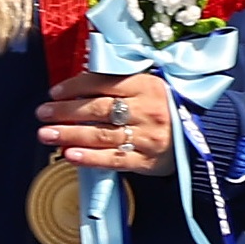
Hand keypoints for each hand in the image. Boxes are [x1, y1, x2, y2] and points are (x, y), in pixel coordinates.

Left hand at [36, 71, 173, 173]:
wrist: (202, 137)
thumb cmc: (167, 108)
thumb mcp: (151, 86)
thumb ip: (120, 82)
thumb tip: (79, 83)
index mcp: (147, 86)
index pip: (104, 82)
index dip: (75, 86)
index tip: (54, 92)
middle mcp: (146, 111)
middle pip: (99, 109)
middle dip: (65, 111)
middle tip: (42, 113)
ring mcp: (147, 137)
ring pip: (102, 135)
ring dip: (70, 134)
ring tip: (46, 134)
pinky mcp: (146, 161)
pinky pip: (113, 160)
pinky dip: (90, 158)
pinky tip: (70, 156)